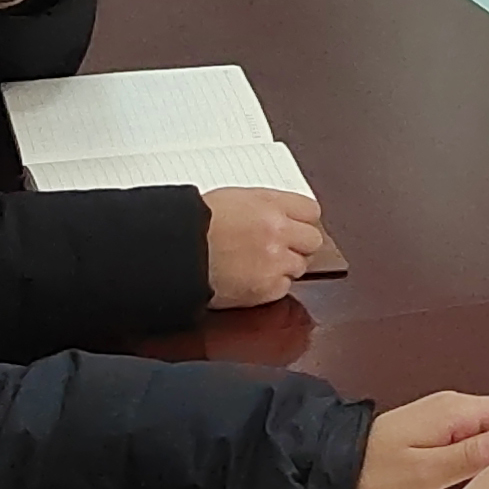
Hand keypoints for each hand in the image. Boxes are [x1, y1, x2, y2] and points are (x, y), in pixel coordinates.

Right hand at [200, 185, 327, 307]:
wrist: (176, 254)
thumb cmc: (194, 225)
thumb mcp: (233, 200)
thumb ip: (264, 206)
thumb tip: (281, 215)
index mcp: (269, 204)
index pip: (311, 211)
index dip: (301, 221)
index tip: (296, 227)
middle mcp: (277, 231)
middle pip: (312, 240)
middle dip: (298, 245)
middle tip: (278, 248)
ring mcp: (274, 260)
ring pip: (299, 266)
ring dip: (283, 266)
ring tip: (256, 263)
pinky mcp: (267, 288)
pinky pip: (283, 288)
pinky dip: (270, 286)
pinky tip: (249, 278)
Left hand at [355, 390, 488, 488]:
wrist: (335, 469)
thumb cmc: (375, 475)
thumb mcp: (428, 473)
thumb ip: (473, 455)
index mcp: (455, 411)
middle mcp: (453, 407)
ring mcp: (444, 417)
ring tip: (481, 488)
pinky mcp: (435, 430)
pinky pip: (471, 438)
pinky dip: (476, 460)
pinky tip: (463, 483)